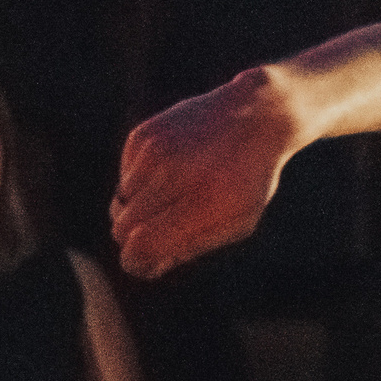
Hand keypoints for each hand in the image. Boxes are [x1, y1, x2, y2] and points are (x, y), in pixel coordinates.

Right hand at [111, 72, 302, 279]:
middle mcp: (175, 175)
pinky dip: (142, 180)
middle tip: (162, 229)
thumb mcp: (238, 219)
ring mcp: (156, 152)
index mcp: (204, 203)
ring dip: (140, 208)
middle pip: (123, 228)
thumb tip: (146, 266)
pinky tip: (173, 167)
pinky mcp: (144, 135)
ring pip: (121, 202)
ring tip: (176, 195)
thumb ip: (191, 245)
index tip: (146, 262)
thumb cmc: (249, 178)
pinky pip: (125, 175)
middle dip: (135, 237)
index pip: (143, 247)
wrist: (259, 114)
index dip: (137, 262)